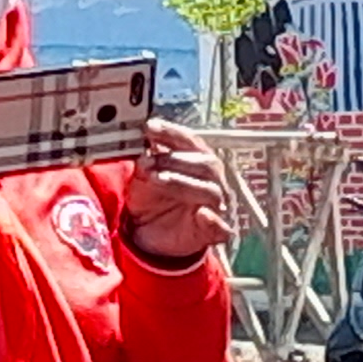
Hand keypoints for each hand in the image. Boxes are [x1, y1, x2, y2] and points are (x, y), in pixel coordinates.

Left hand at [122, 121, 234, 264]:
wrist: (150, 233)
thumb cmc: (152, 199)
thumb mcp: (143, 176)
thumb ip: (145, 159)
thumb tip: (141, 141)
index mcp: (197, 162)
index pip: (191, 142)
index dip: (172, 133)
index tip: (150, 128)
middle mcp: (211, 181)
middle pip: (206, 164)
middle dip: (176, 160)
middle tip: (149, 161)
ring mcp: (215, 206)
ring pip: (211, 191)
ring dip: (183, 183)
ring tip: (157, 179)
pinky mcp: (214, 231)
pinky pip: (220, 227)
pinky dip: (213, 220)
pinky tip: (203, 215)